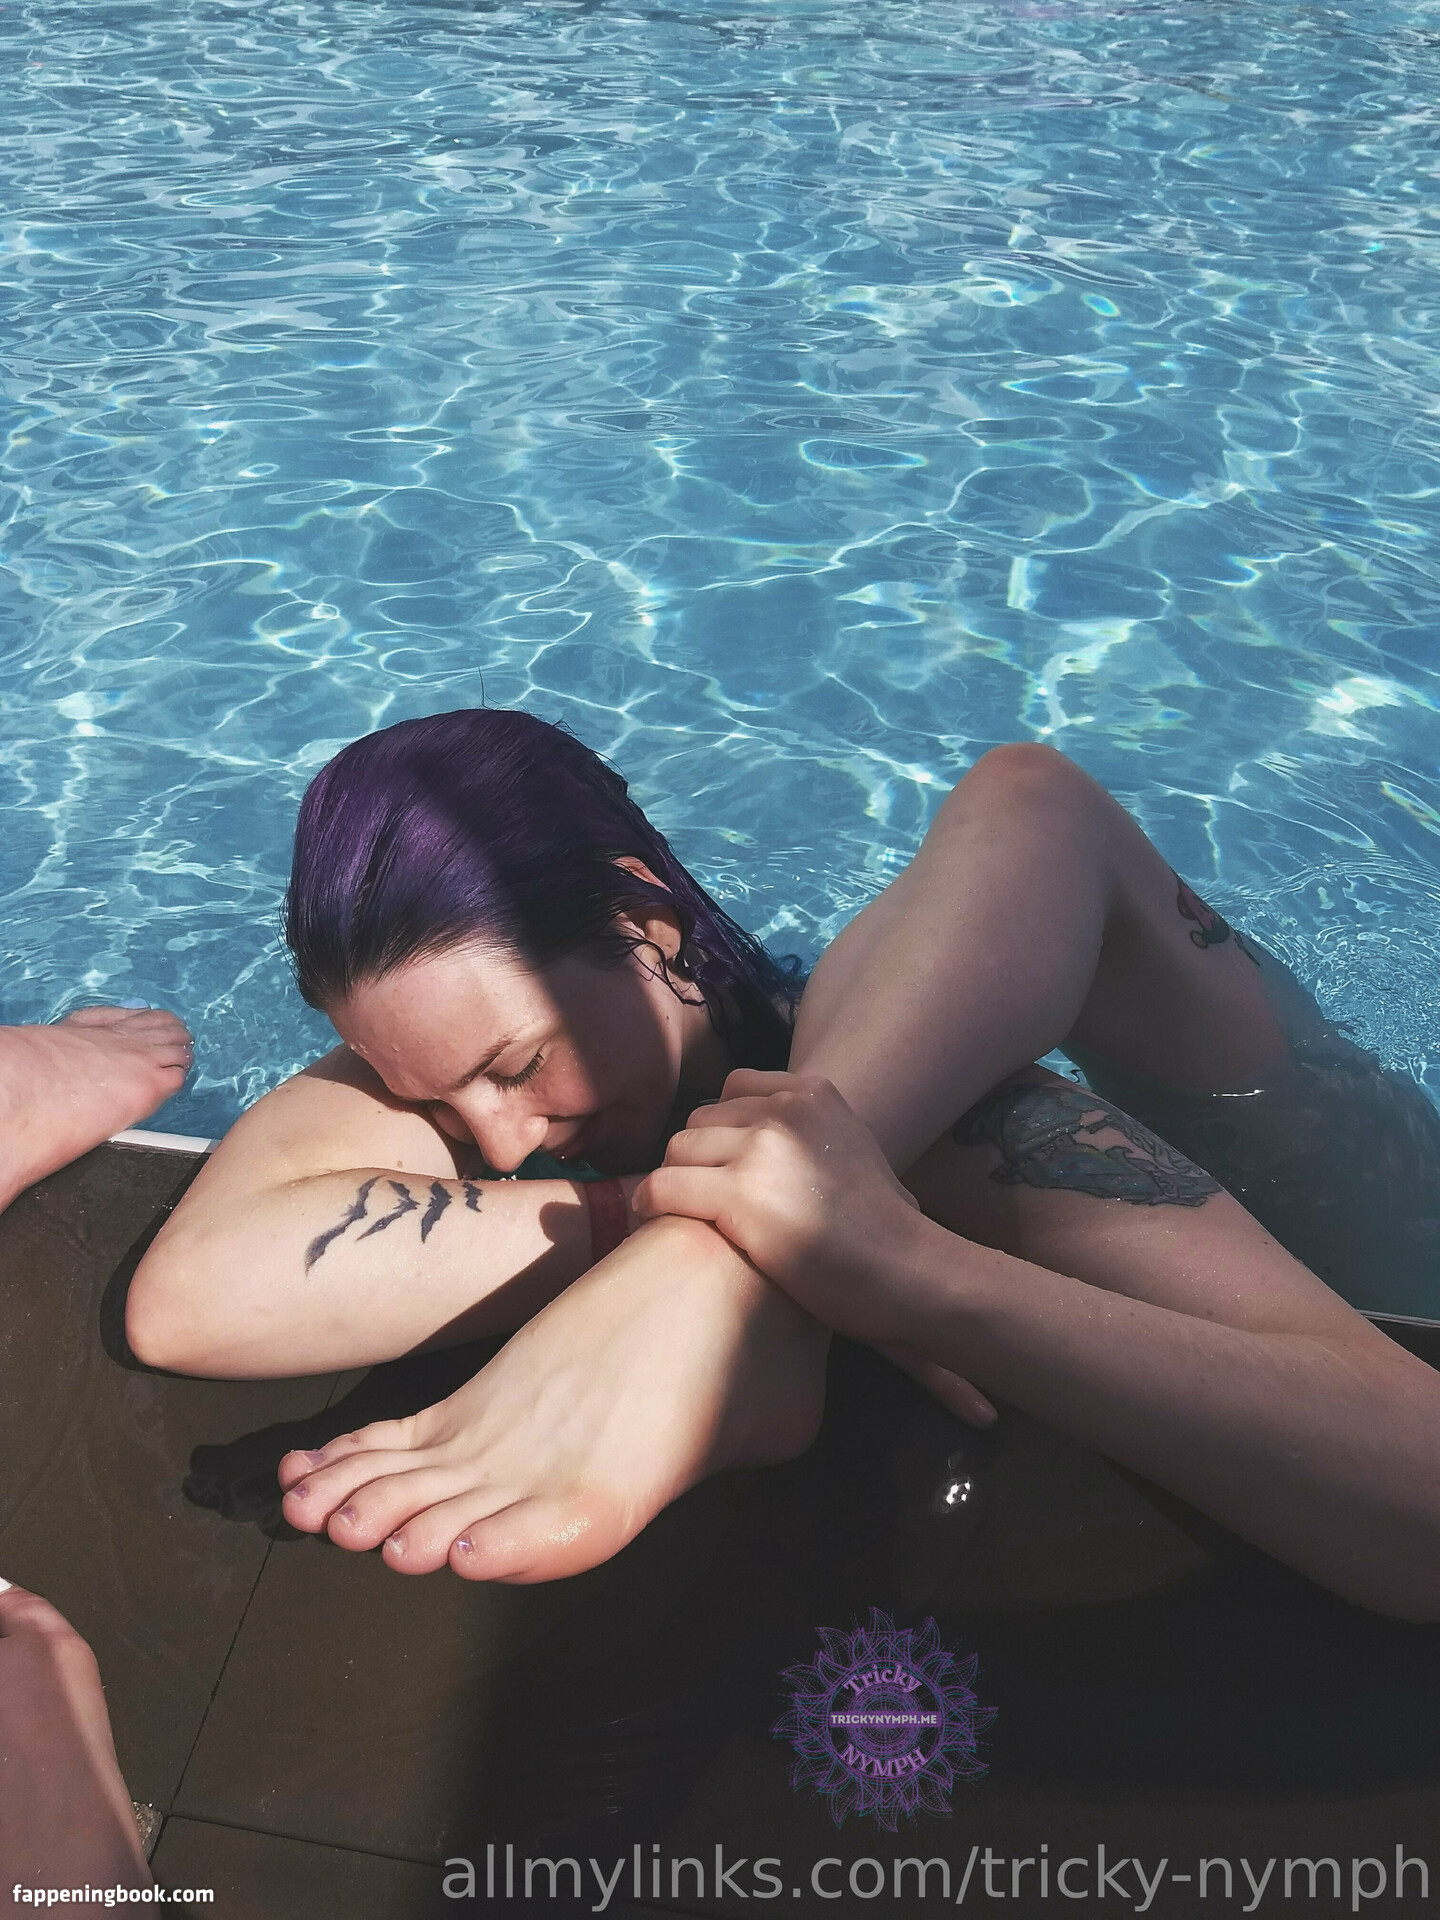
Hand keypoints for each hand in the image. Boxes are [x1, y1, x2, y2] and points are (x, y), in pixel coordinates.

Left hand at [633, 1071, 932, 1344]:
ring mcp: (761, 1148)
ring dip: (675, 1184)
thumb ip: (806, 1132)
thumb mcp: (850, 1146)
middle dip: (697, 1160)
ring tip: (683, 1217)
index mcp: (813, 1090)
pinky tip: (653, 1224)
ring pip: (677, 1151)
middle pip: (699, 1120)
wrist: (908, 1272)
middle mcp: (785, 1109)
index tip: (724, 1167)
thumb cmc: (884, 1228)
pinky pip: (662, 1187)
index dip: (721, 1131)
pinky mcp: (739, 1194)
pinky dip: (650, 1206)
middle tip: (701, 1201)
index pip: (732, 1090)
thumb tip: (754, 1148)